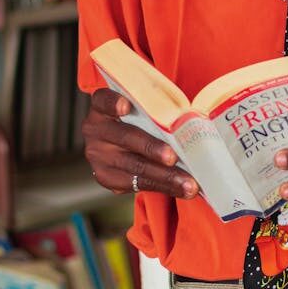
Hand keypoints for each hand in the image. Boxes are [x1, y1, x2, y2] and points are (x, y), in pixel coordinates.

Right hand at [82, 88, 198, 198]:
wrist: (118, 141)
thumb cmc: (138, 117)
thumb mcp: (140, 107)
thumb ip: (154, 108)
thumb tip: (191, 118)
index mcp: (101, 106)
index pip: (103, 100)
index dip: (113, 103)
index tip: (125, 107)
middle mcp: (96, 130)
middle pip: (126, 137)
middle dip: (152, 148)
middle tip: (173, 157)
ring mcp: (98, 156)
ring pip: (134, 166)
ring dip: (165, 176)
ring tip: (188, 183)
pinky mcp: (107, 178)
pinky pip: (137, 184)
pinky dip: (163, 186)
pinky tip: (182, 188)